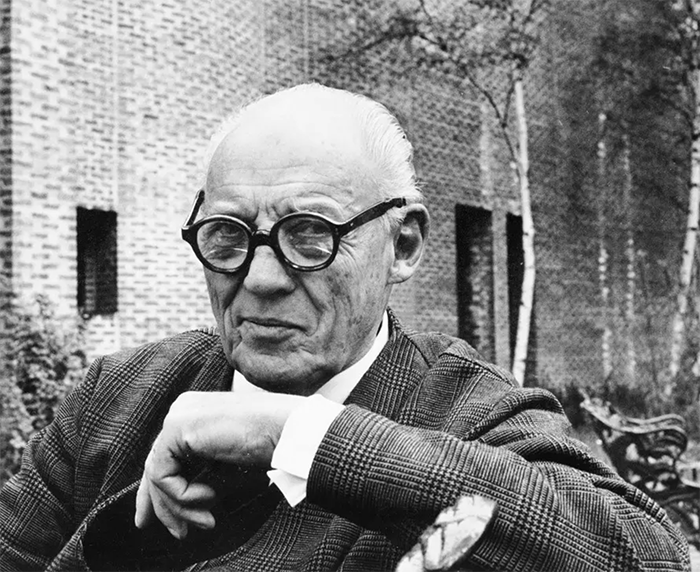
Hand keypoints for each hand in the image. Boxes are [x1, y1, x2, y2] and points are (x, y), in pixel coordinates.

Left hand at [134, 390, 303, 538]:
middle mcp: (181, 409)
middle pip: (157, 466)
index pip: (166, 457)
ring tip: (207, 520)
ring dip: (181, 507)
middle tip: (181, 534)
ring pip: (158, 475)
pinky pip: (162, 475)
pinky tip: (210, 497)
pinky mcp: (176, 427)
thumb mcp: (227, 465)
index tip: (176, 524)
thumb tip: (180, 504)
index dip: (162, 494)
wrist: (287, 431)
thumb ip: (201, 476)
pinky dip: (182, 495)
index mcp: (194, 412)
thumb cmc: (267, 445)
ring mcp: (177, 415)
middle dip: (166, 507)